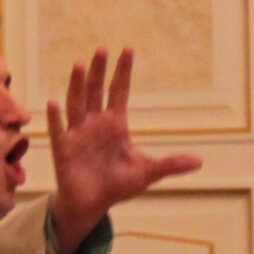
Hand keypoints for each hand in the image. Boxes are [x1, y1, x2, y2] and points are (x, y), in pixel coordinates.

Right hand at [45, 49, 201, 253]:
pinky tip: (53, 101)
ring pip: (77, 104)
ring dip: (77, 85)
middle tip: (102, 49)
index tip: (128, 48)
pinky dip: (55, 117)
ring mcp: (78, 134)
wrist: (93, 204)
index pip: (119, 91)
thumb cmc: (118, 185)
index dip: (123, 71)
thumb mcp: (147, 173)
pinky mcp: (64, 150)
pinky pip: (58, 131)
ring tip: (80, 65)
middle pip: (96, 91)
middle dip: (98, 70)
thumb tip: (199, 161)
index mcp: (115, 124)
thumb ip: (170, 164)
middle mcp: (95, 123)